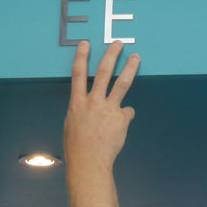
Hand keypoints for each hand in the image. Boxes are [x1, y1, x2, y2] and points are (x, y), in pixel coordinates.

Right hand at [63, 40, 139, 173]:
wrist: (89, 163)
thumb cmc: (77, 147)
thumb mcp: (71, 124)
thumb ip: (82, 111)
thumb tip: (90, 107)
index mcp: (77, 103)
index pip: (78, 74)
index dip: (81, 57)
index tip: (85, 44)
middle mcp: (93, 102)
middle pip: (103, 72)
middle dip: (111, 55)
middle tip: (118, 43)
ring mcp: (108, 109)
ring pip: (121, 83)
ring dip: (129, 67)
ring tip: (135, 57)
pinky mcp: (121, 119)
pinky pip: (126, 113)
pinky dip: (124, 116)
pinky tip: (119, 126)